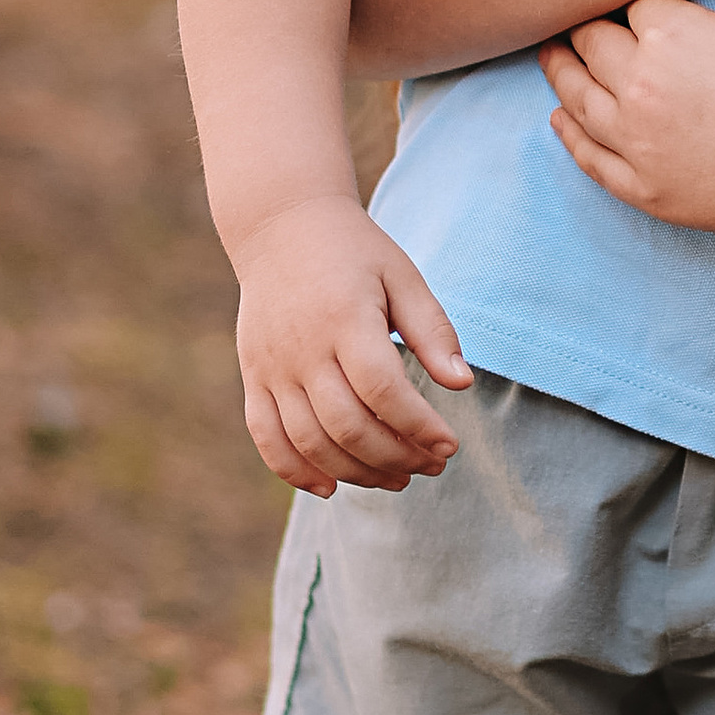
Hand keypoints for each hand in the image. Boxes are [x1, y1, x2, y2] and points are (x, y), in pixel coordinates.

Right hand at [230, 196, 472, 497]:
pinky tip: (331, 487)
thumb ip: (433, 330)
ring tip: (397, 478)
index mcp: (345, 318)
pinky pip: (266, 437)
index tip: (450, 445)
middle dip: (397, 457)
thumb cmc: (354, 252)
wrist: (280, 227)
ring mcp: (271, 367)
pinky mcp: (253, 377)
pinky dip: (295, 471)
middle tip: (432, 466)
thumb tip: (462, 384)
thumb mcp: (402, 277)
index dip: (419, 427)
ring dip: (357, 472)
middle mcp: (303, 349)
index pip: (383, 391)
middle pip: (348, 426)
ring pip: (310, 441)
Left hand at [539, 0, 714, 269]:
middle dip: (591, 24)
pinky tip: (560, 118)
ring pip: (576, 97)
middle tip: (585, 14)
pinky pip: (589, 158)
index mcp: (673, 33)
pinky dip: (568, 134)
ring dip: (562, 70)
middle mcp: (640, 86)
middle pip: (592, 42)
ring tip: (553, 54)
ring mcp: (637, 145)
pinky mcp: (646, 191)